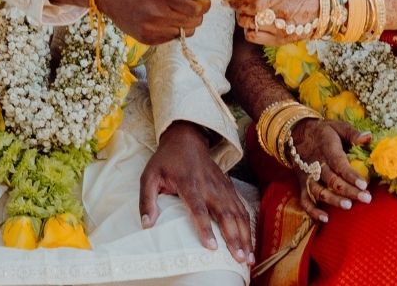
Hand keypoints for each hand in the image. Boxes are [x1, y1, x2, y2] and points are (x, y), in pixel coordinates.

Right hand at [97, 0, 210, 44]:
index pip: (195, 7)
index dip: (203, 3)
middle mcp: (156, 12)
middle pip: (193, 21)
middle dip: (197, 13)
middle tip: (190, 4)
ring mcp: (150, 28)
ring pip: (185, 32)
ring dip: (186, 22)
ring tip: (176, 11)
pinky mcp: (145, 38)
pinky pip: (171, 38)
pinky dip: (173, 29)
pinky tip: (164, 18)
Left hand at [140, 121, 252, 265]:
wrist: (186, 137)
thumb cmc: (166, 160)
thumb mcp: (149, 175)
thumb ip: (147, 200)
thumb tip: (147, 224)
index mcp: (189, 184)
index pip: (199, 208)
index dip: (205, 228)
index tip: (212, 247)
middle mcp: (209, 186)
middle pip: (224, 213)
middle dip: (233, 237)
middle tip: (239, 258)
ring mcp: (221, 185)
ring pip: (236, 212)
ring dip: (244, 234)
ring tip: (248, 257)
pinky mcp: (227, 185)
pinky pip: (240, 206)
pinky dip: (247, 224)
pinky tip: (249, 241)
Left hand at [230, 0, 318, 45]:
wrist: (320, 8)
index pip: (252, 3)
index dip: (237, 0)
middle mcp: (280, 14)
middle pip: (246, 15)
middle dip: (237, 7)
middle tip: (235, 1)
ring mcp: (279, 29)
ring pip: (247, 26)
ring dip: (242, 17)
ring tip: (244, 11)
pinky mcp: (279, 40)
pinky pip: (253, 37)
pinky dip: (248, 29)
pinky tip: (252, 22)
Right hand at [289, 118, 372, 223]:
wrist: (297, 133)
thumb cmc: (323, 132)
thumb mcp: (337, 126)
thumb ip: (352, 133)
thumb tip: (368, 137)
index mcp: (327, 148)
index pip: (339, 164)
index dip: (351, 175)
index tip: (365, 184)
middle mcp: (316, 163)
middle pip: (332, 180)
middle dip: (349, 191)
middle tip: (366, 199)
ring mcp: (308, 175)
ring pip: (319, 191)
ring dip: (333, 200)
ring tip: (348, 206)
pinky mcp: (303, 184)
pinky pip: (305, 200)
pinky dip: (312, 211)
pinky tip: (325, 219)